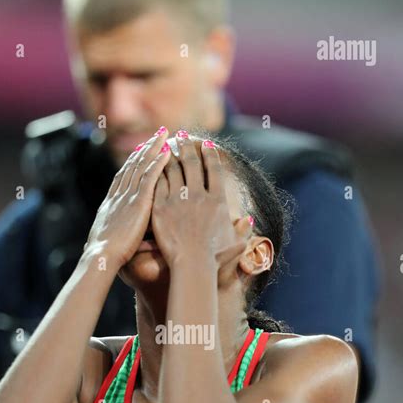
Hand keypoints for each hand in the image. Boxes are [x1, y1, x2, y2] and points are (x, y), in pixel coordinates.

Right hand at [83, 129, 170, 267]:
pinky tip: (167, 151)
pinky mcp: (138, 202)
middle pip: (133, 165)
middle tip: (156, 135)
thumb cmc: (106, 255)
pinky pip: (149, 177)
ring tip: (164, 135)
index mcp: (111, 203)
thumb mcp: (112, 239)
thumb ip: (120, 231)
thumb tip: (128, 237)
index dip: (132, 162)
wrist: (101, 256)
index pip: (123, 176)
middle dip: (145, 149)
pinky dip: (158, 163)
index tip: (140, 150)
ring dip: (153, 148)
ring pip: (142, 166)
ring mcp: (128, 197)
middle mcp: (119, 195)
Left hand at [151, 137, 248, 282]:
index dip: (210, 155)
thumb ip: (243, 230)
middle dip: (188, 147)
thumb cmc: (216, 259)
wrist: (192, 265)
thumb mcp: (236, 243)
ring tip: (168, 145)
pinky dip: (157, 171)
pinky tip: (154, 164)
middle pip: (193, 164)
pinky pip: (158, 183)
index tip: (206, 146)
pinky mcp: (161, 207)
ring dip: (171, 154)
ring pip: (173, 169)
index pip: (214, 170)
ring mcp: (178, 200)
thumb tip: (248, 219)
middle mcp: (199, 195)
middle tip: (183, 136)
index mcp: (218, 201)